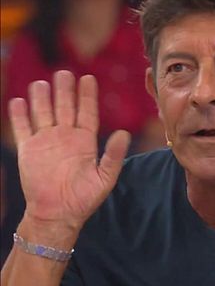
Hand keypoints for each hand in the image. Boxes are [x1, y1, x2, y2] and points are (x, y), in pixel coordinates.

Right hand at [8, 71, 129, 236]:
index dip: (87, 96)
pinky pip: (23, 129)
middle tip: (63, 72)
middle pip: (64, 108)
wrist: (58, 214)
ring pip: (43, 113)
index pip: (87, 112)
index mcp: (85, 141)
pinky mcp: (28, 151)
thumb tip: (125, 133)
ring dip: (42, 98)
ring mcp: (46, 142)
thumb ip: (114, 155)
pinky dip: (19, 116)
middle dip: (64, 90)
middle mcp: (65, 137)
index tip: (88, 78)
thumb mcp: (105, 177)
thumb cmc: (84, 199)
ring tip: (40, 82)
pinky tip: (18, 101)